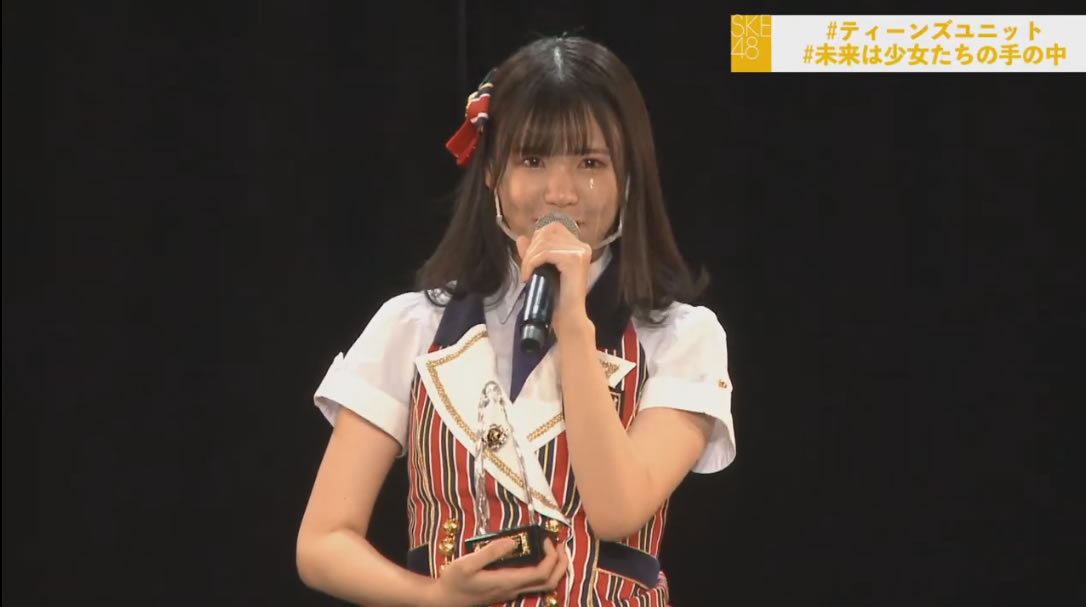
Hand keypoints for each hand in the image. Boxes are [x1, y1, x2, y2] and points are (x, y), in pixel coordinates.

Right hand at [424, 537, 567, 606]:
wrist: (444, 600)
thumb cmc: (453, 581)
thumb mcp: (467, 563)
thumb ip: (491, 551)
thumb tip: (513, 541)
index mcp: (507, 581)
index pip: (541, 573)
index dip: (551, 557)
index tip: (547, 539)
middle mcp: (514, 589)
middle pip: (550, 582)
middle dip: (561, 564)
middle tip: (562, 545)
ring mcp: (511, 592)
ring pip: (544, 586)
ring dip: (555, 568)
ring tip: (555, 550)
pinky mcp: (507, 590)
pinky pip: (534, 584)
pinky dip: (543, 571)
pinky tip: (537, 558)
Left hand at [516, 222, 592, 336]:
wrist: (567, 318)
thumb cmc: (556, 298)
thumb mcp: (542, 270)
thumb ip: (533, 253)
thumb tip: (521, 238)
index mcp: (578, 247)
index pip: (553, 227)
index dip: (536, 239)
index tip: (529, 259)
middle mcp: (582, 246)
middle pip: (548, 231)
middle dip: (531, 248)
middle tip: (527, 269)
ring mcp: (580, 251)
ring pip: (544, 242)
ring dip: (529, 258)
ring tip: (527, 275)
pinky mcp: (574, 259)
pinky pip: (545, 253)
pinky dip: (531, 264)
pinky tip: (528, 277)